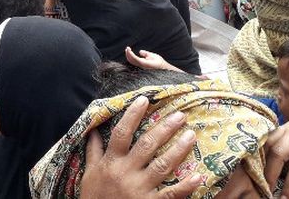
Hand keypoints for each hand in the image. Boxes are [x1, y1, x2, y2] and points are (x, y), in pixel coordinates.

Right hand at [79, 96, 200, 198]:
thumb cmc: (94, 197)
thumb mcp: (89, 172)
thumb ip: (93, 150)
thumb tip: (94, 129)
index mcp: (111, 161)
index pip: (122, 132)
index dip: (132, 115)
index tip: (144, 100)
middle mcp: (125, 172)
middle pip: (147, 144)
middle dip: (164, 128)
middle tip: (180, 115)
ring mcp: (139, 188)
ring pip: (162, 165)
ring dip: (178, 149)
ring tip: (191, 135)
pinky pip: (171, 194)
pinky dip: (186, 186)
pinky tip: (198, 176)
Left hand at [124, 47, 181, 71]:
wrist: (164, 70)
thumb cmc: (160, 62)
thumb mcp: (154, 56)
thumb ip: (146, 54)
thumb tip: (140, 52)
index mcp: (144, 64)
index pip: (134, 58)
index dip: (130, 53)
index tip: (128, 48)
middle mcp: (142, 67)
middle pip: (131, 60)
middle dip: (128, 54)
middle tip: (127, 48)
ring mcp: (141, 67)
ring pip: (132, 62)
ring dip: (129, 56)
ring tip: (128, 50)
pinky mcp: (141, 67)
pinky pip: (134, 62)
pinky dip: (131, 58)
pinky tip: (131, 54)